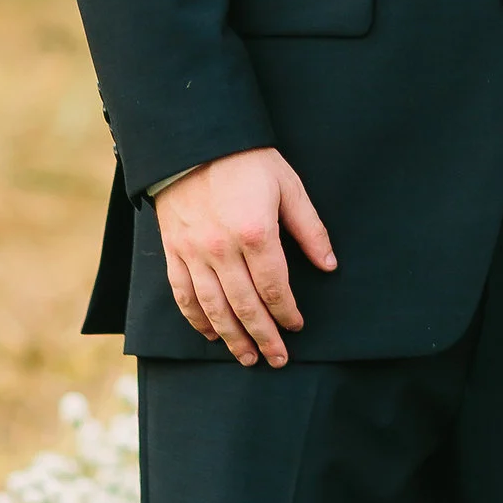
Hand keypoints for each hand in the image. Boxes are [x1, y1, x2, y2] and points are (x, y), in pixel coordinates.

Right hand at [153, 149, 334, 366]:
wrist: (194, 142)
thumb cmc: (247, 162)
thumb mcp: (289, 187)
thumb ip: (310, 229)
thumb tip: (329, 265)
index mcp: (255, 233)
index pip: (274, 287)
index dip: (286, 312)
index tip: (297, 327)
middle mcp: (221, 249)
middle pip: (245, 306)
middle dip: (263, 337)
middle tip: (277, 359)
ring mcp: (193, 252)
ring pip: (213, 307)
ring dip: (232, 337)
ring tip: (247, 358)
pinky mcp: (173, 250)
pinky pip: (183, 294)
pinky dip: (197, 318)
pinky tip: (211, 334)